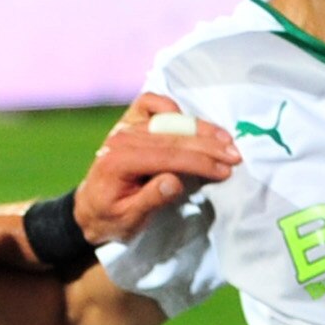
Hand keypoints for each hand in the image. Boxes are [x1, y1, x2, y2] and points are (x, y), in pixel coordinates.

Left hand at [73, 91, 238, 245]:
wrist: (88, 208)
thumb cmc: (110, 218)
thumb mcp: (129, 220)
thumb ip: (150, 200)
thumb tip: (175, 181)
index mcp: (119, 162)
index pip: (168, 156)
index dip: (200, 162)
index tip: (226, 170)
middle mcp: (122, 138)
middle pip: (173, 136)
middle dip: (209, 145)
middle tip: (236, 156)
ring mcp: (125, 127)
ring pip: (168, 120)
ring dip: (200, 128)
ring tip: (226, 140)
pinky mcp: (129, 122)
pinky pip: (150, 103)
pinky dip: (170, 107)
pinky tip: (191, 121)